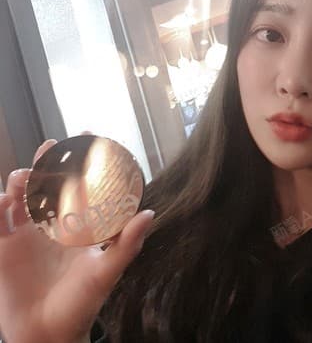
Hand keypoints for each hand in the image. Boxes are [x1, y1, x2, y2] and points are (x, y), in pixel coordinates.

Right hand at [0, 138, 153, 342]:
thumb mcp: (107, 272)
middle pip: (49, 183)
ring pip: (21, 196)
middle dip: (50, 161)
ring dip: (22, 182)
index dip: (85, 162)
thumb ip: (127, 244)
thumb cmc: (82, 303)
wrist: (48, 334)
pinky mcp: (5, 248)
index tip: (89, 137)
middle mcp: (54, 224)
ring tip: (26, 178)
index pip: (82, 186)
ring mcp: (28, 234)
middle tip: (53, 145)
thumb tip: (149, 213)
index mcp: (80, 225)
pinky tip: (3, 202)